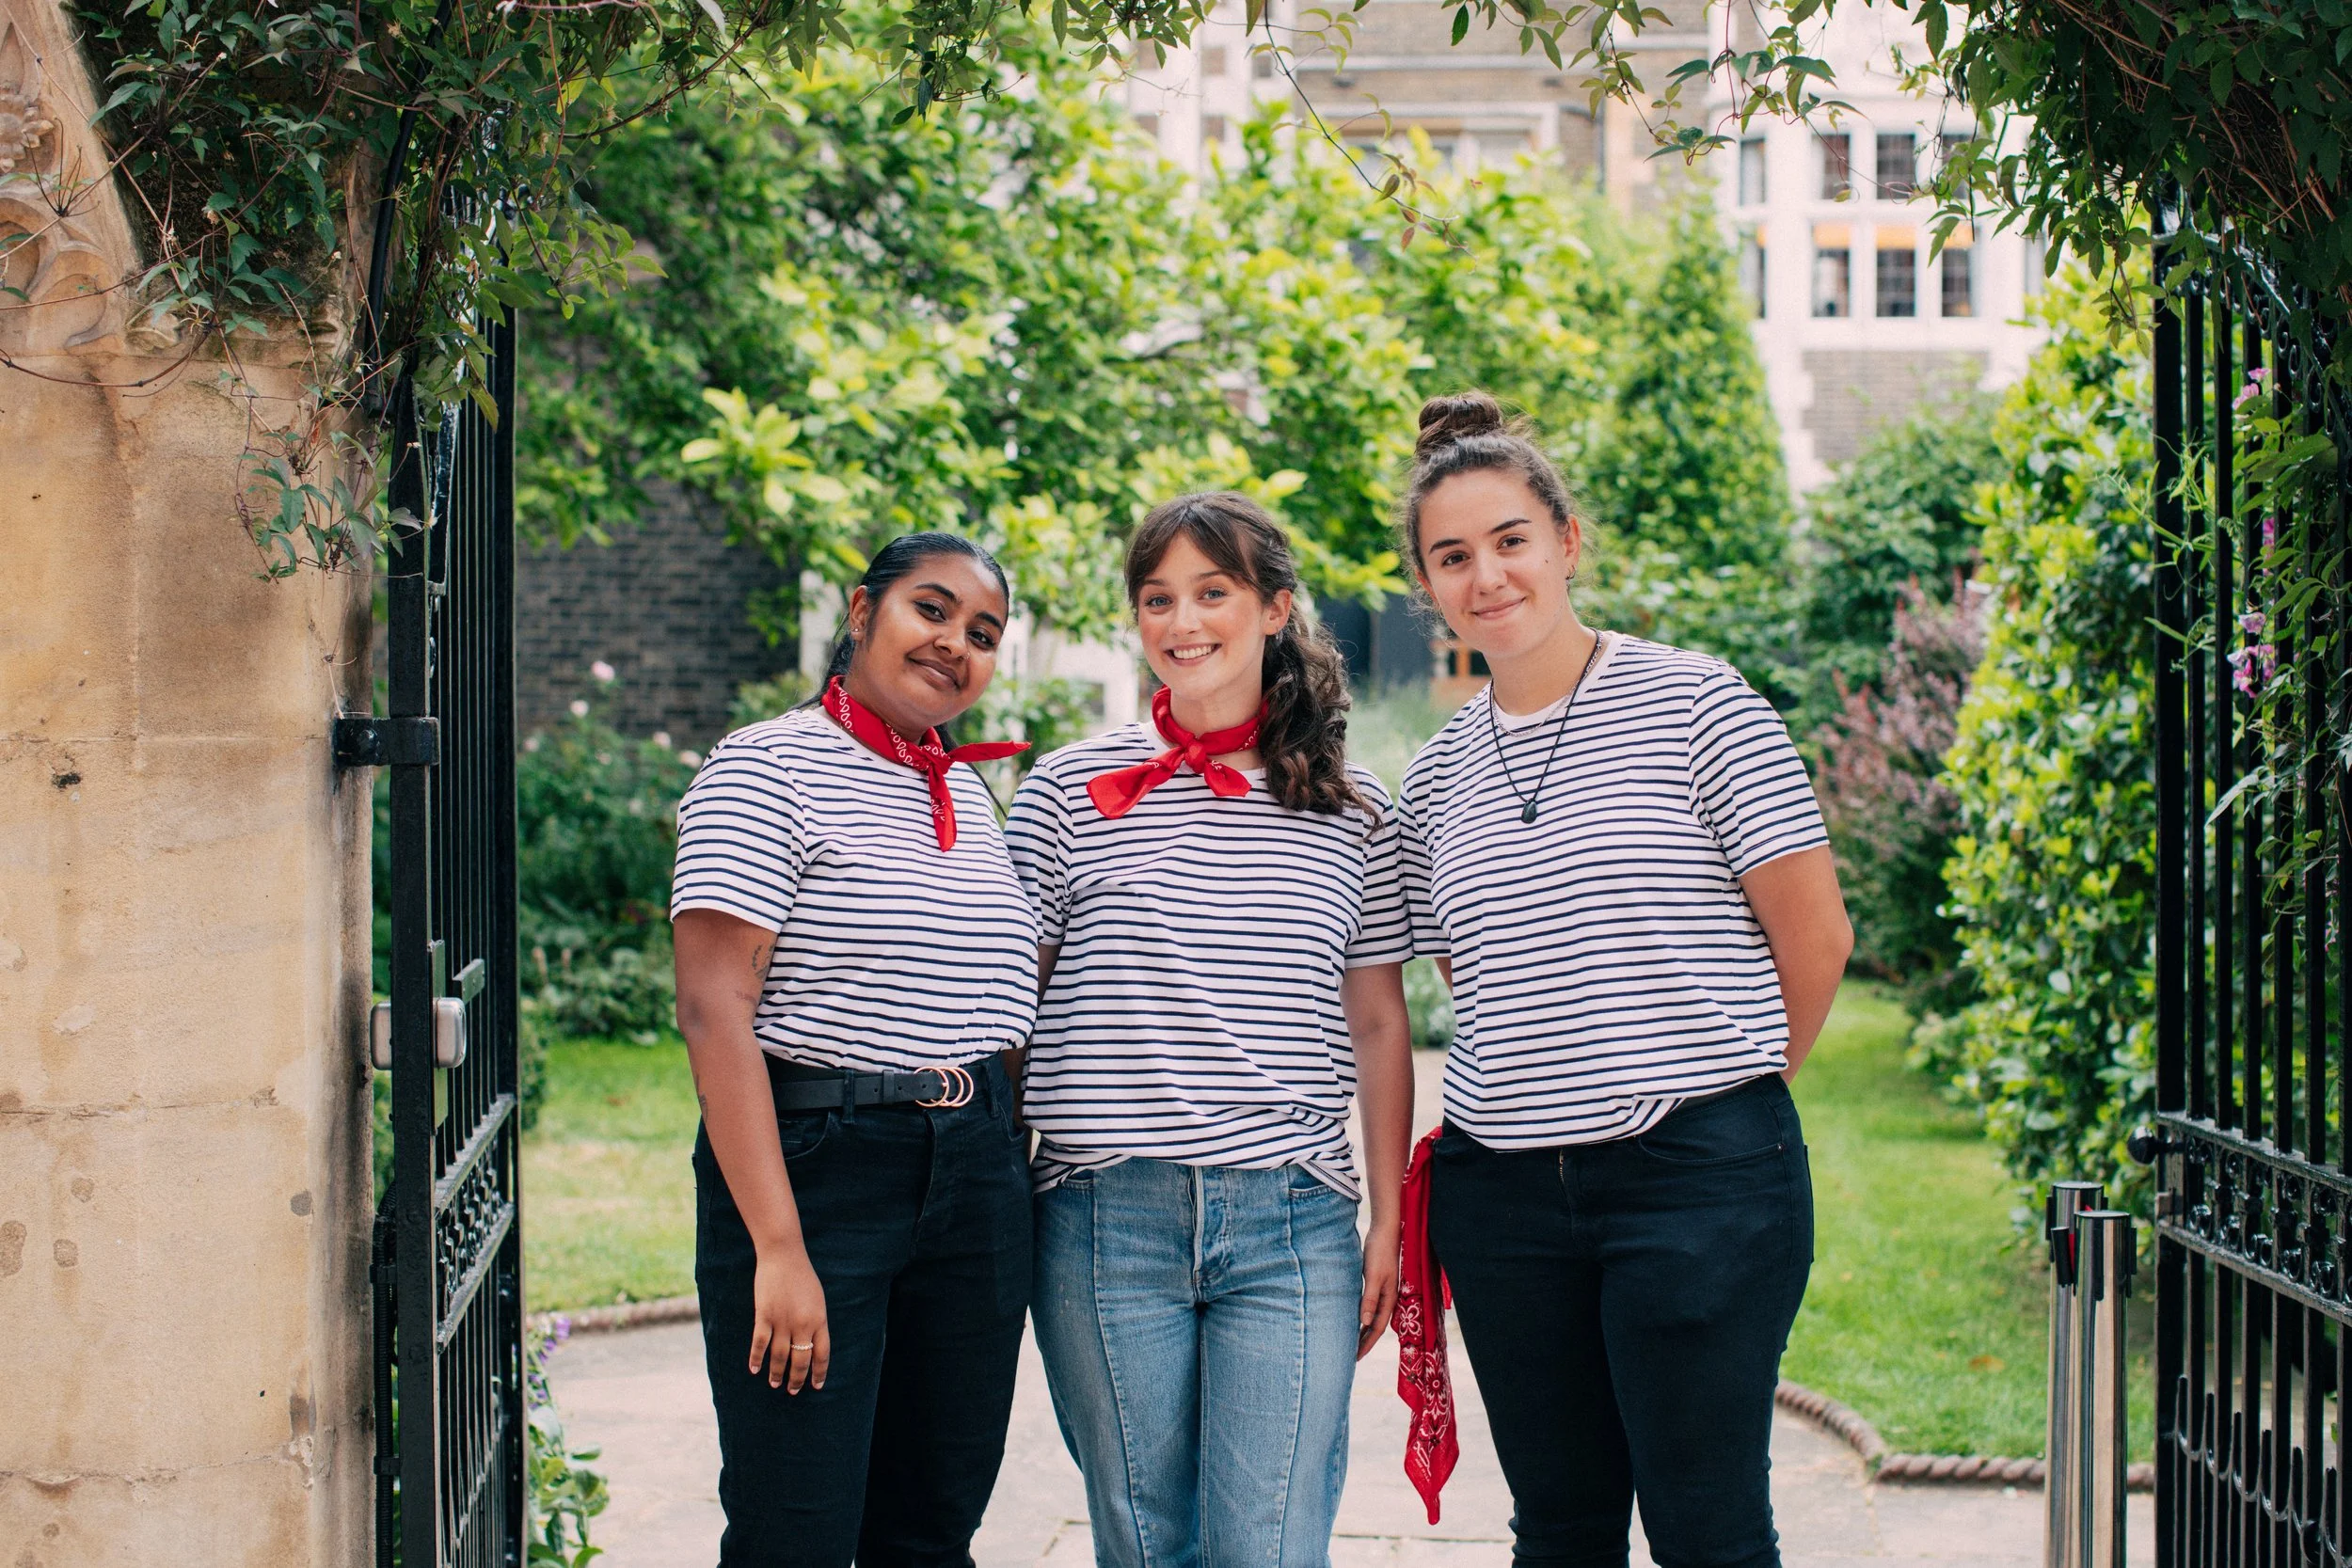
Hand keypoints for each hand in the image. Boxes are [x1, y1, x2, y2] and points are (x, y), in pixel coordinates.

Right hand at [750, 1245, 829, 1392]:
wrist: (783, 1256)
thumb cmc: (803, 1276)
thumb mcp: (818, 1300)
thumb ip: (816, 1321)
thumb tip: (812, 1343)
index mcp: (819, 1320)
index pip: (822, 1354)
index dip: (819, 1373)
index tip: (816, 1386)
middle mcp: (802, 1324)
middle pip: (800, 1359)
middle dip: (797, 1378)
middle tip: (793, 1390)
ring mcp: (782, 1321)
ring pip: (780, 1356)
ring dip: (777, 1373)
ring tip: (775, 1384)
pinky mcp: (764, 1316)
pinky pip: (760, 1343)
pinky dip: (756, 1358)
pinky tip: (754, 1369)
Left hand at [1357, 1217, 1401, 1359]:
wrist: (1385, 1231)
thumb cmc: (1379, 1251)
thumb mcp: (1374, 1275)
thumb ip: (1370, 1298)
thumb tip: (1364, 1322)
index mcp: (1389, 1299)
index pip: (1376, 1328)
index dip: (1366, 1344)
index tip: (1355, 1358)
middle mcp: (1388, 1298)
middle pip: (1375, 1326)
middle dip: (1364, 1342)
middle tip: (1350, 1357)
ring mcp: (1383, 1291)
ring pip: (1372, 1317)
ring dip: (1363, 1331)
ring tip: (1351, 1343)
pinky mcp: (1376, 1283)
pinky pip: (1369, 1306)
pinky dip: (1361, 1316)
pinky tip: (1353, 1318)